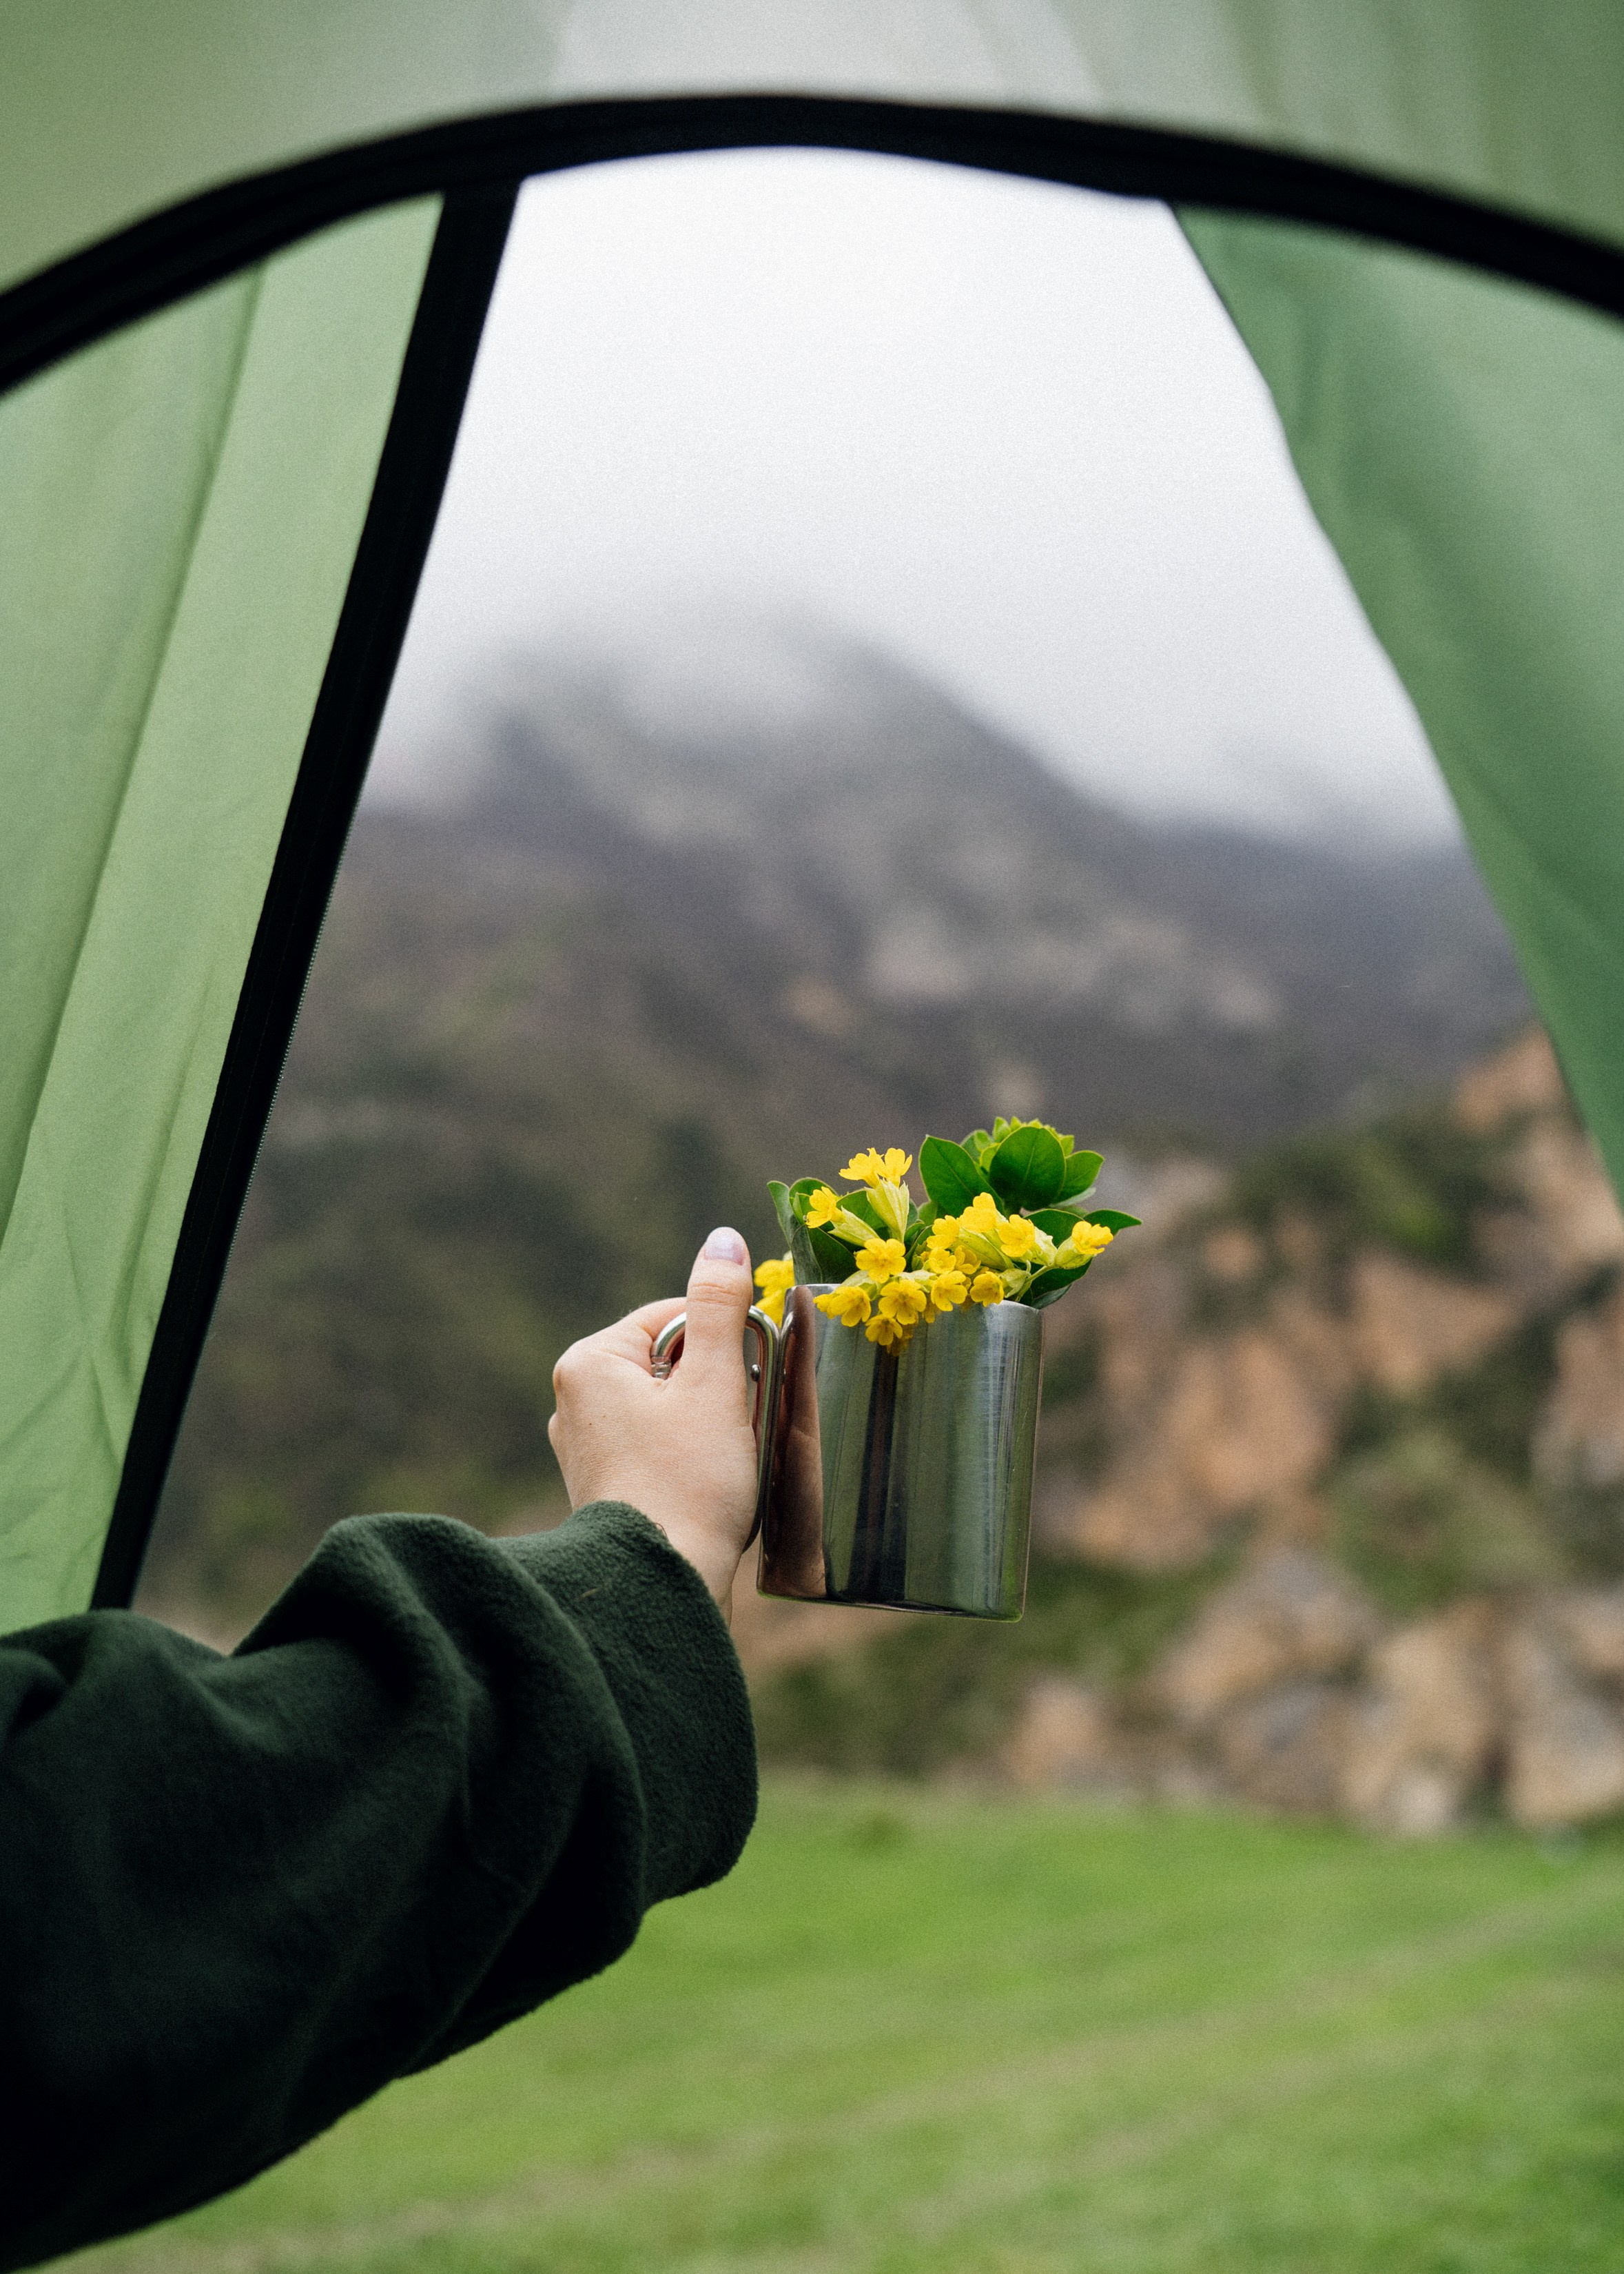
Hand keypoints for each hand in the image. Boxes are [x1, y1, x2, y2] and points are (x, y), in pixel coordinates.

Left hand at [547, 1229, 759, 1606]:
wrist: (662, 1588)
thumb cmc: (690, 1484)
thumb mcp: (716, 1383)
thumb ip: (721, 1305)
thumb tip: (724, 1239)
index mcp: (589, 1362)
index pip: (675, 1317)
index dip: (728, 1341)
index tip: (751, 1379)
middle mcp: (575, 1400)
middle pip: (673, 1361)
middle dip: (719, 1386)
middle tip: (736, 1426)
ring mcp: (586, 1447)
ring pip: (671, 1406)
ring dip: (710, 1422)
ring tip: (724, 1462)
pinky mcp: (605, 1487)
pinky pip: (659, 1446)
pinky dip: (692, 1457)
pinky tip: (708, 1486)